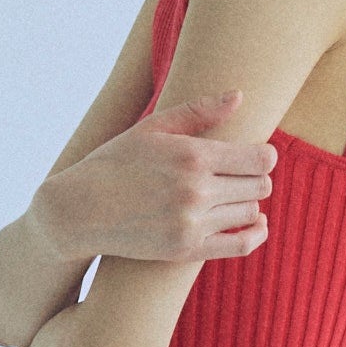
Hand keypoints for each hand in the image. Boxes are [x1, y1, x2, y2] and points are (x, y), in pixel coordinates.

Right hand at [36, 92, 274, 269]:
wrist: (80, 211)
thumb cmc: (115, 162)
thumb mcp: (152, 128)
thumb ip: (198, 110)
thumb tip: (240, 96)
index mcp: (192, 155)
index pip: (260, 159)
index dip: (265, 156)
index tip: (257, 155)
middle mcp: (196, 190)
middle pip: (260, 186)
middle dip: (256, 178)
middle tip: (242, 175)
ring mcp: (192, 223)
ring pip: (250, 213)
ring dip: (249, 204)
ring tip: (233, 195)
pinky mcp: (186, 250)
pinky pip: (241, 245)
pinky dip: (255, 234)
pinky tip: (256, 224)